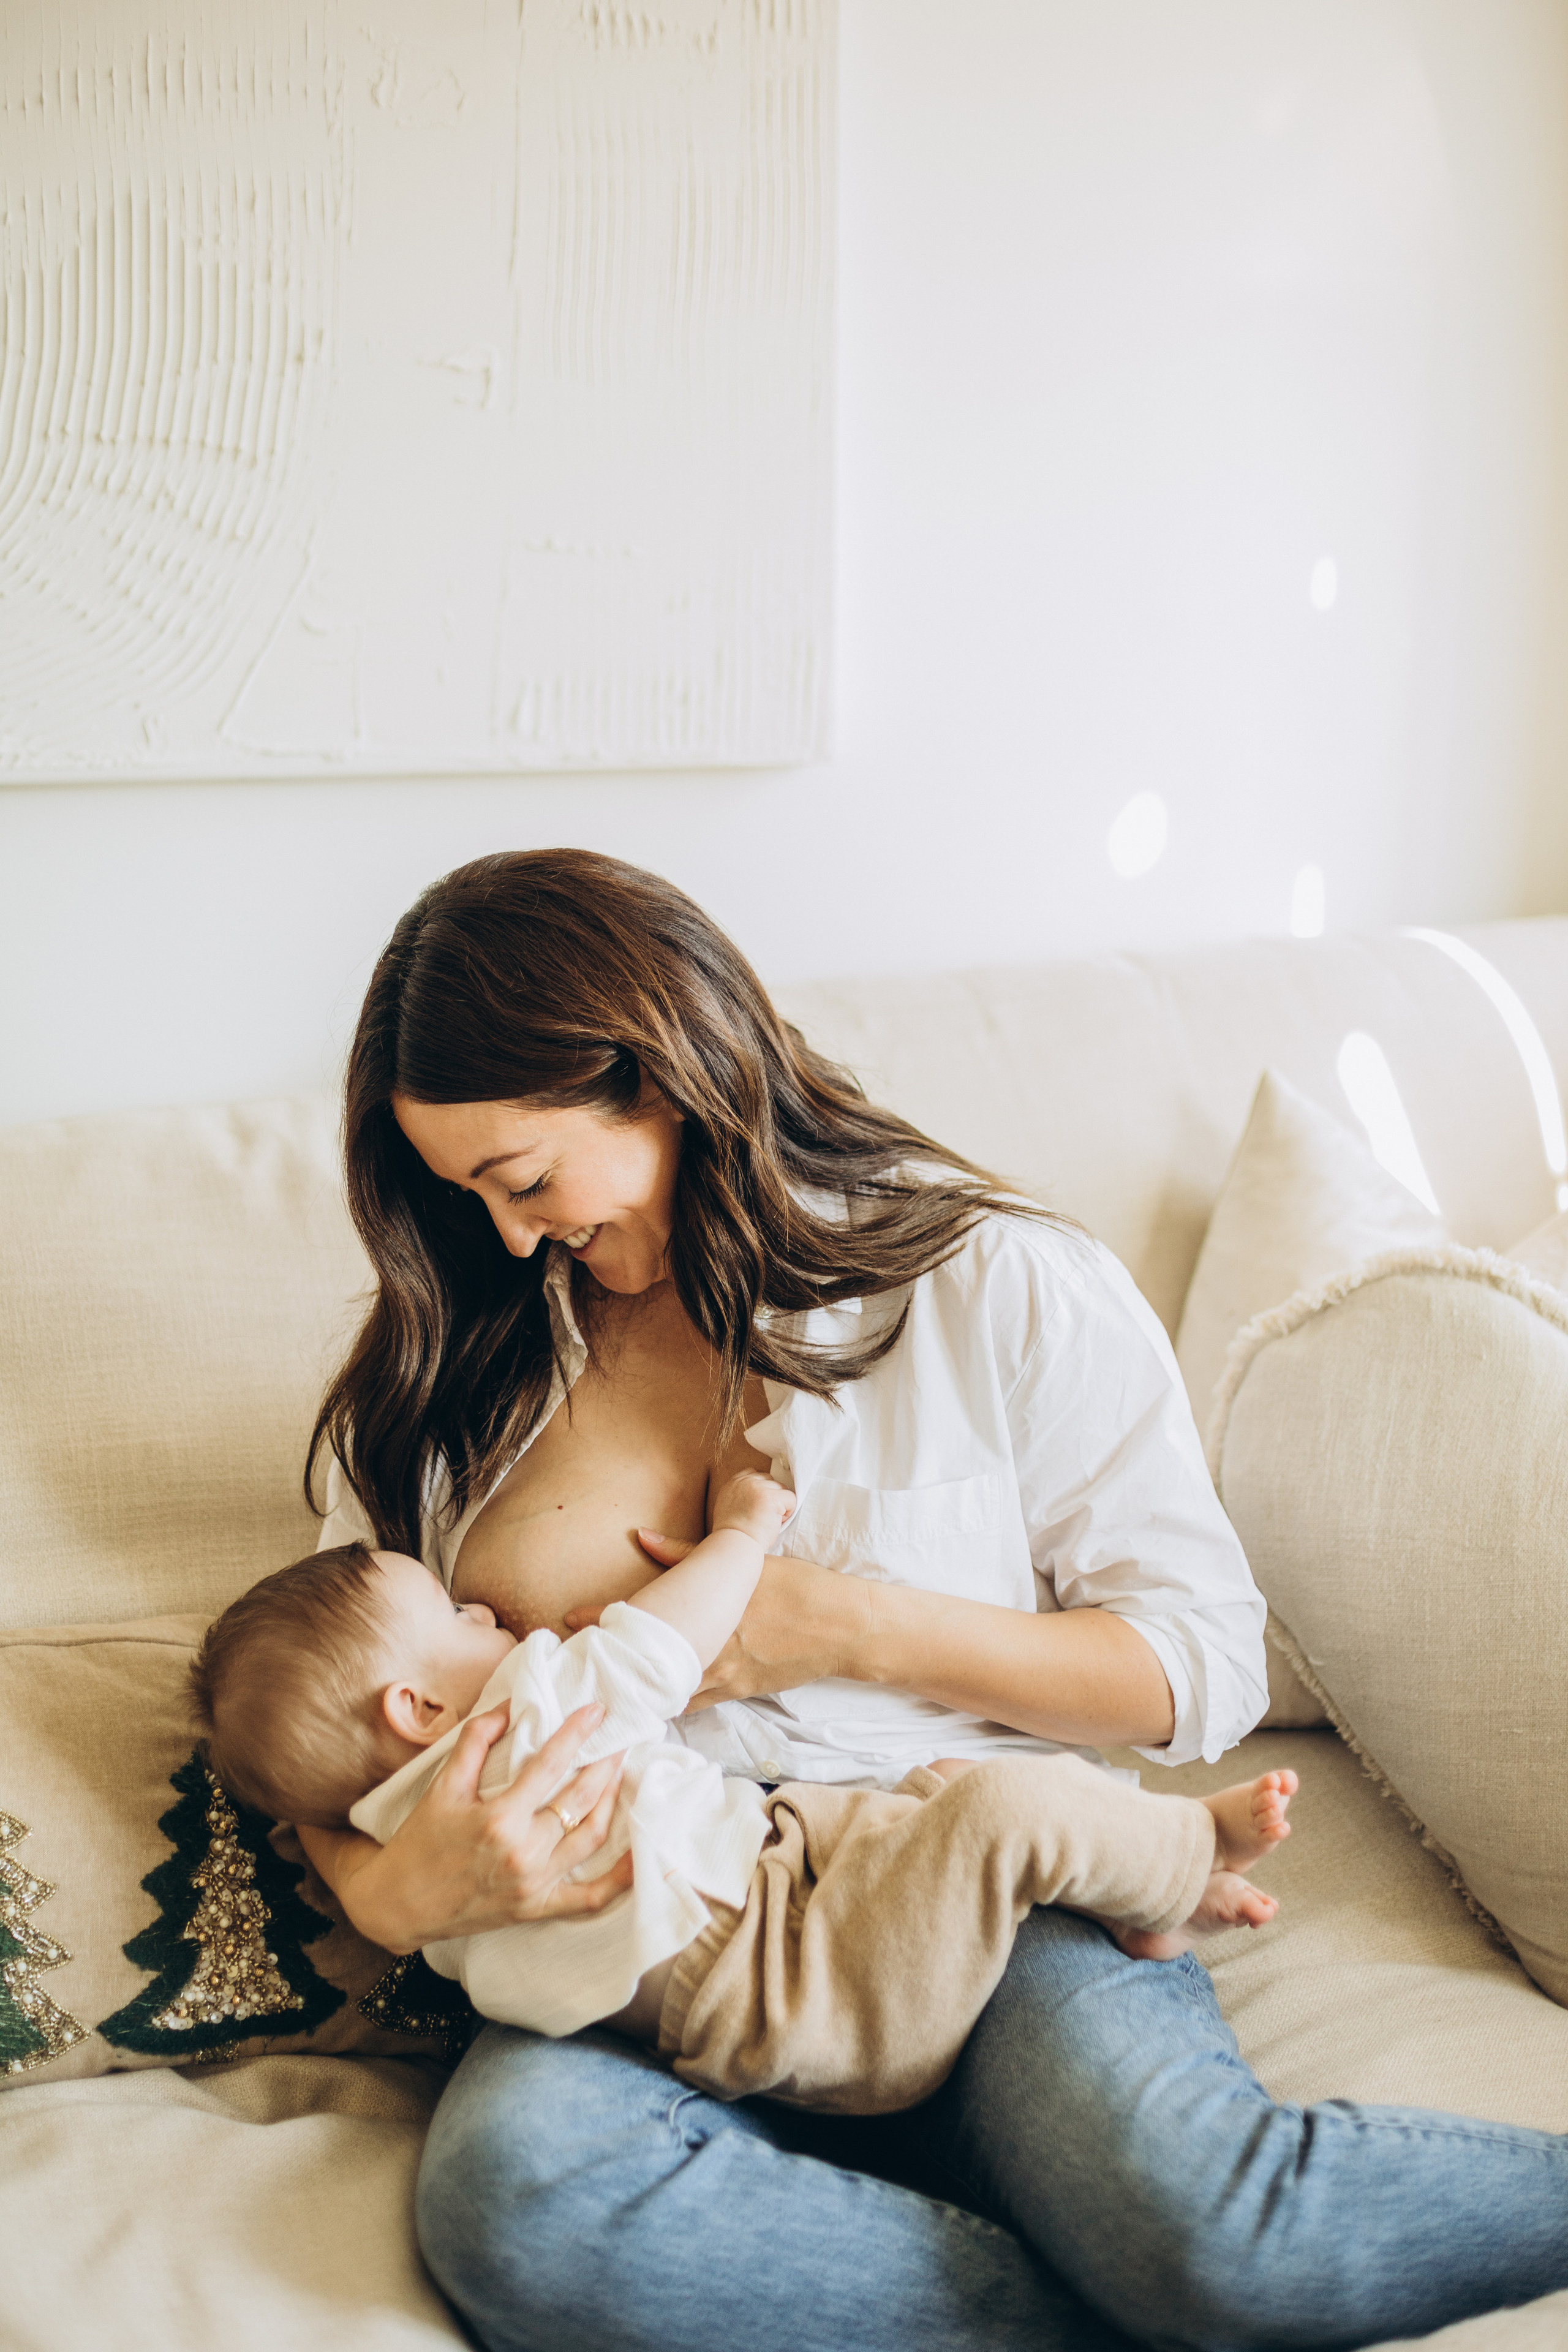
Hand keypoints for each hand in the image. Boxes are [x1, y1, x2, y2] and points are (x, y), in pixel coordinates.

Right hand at [320, 1701, 632, 1951]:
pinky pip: (589, 1899)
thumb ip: (475, 1741)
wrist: (397, 1905)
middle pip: (580, 1799)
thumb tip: (508, 1706)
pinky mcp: (537, 1909)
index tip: (597, 1710)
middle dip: (606, 1763)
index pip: (551, 1764)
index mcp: (498, 1817)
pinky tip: (639, 1857)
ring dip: (612, 1802)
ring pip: (592, 1837)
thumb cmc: (420, 1841)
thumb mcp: (442, 1786)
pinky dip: (619, 1880)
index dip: (577, 1732)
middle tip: (620, 1738)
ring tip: (621, 1773)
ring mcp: (534, 1884)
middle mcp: (523, 1851)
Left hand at [565, 1535, 871, 1709]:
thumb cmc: (795, 1587)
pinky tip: (643, 1705)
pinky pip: (689, 1702)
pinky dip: (664, 1701)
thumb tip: (641, 1536)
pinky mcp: (735, 1691)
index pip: (641, 1613)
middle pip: (642, 1657)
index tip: (567, 1619)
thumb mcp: (745, 1563)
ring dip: (631, 1684)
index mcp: (705, 1610)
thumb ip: (687, 1552)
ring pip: (661, 1686)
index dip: (600, 1618)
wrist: (840, 1627)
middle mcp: (705, 1647)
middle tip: (572, 1659)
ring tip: (597, 1685)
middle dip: (607, 1658)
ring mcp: (719, 1675)